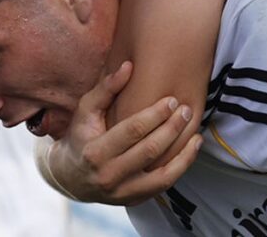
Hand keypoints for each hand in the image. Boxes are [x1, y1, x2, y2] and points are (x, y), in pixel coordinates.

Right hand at [46, 61, 201, 204]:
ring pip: (162, 175)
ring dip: (184, 153)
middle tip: (186, 110)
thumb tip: (128, 65)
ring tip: (197, 133)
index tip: (172, 100)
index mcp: (95, 152)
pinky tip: (192, 149)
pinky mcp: (133, 200)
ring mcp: (122, 192)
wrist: (69, 176)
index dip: (155, 114)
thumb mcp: (86, 110)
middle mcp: (108, 176)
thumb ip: (107, 88)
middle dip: (172, 128)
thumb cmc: (81, 135)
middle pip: (150, 151)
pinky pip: (163, 186)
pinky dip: (181, 167)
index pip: (132, 131)